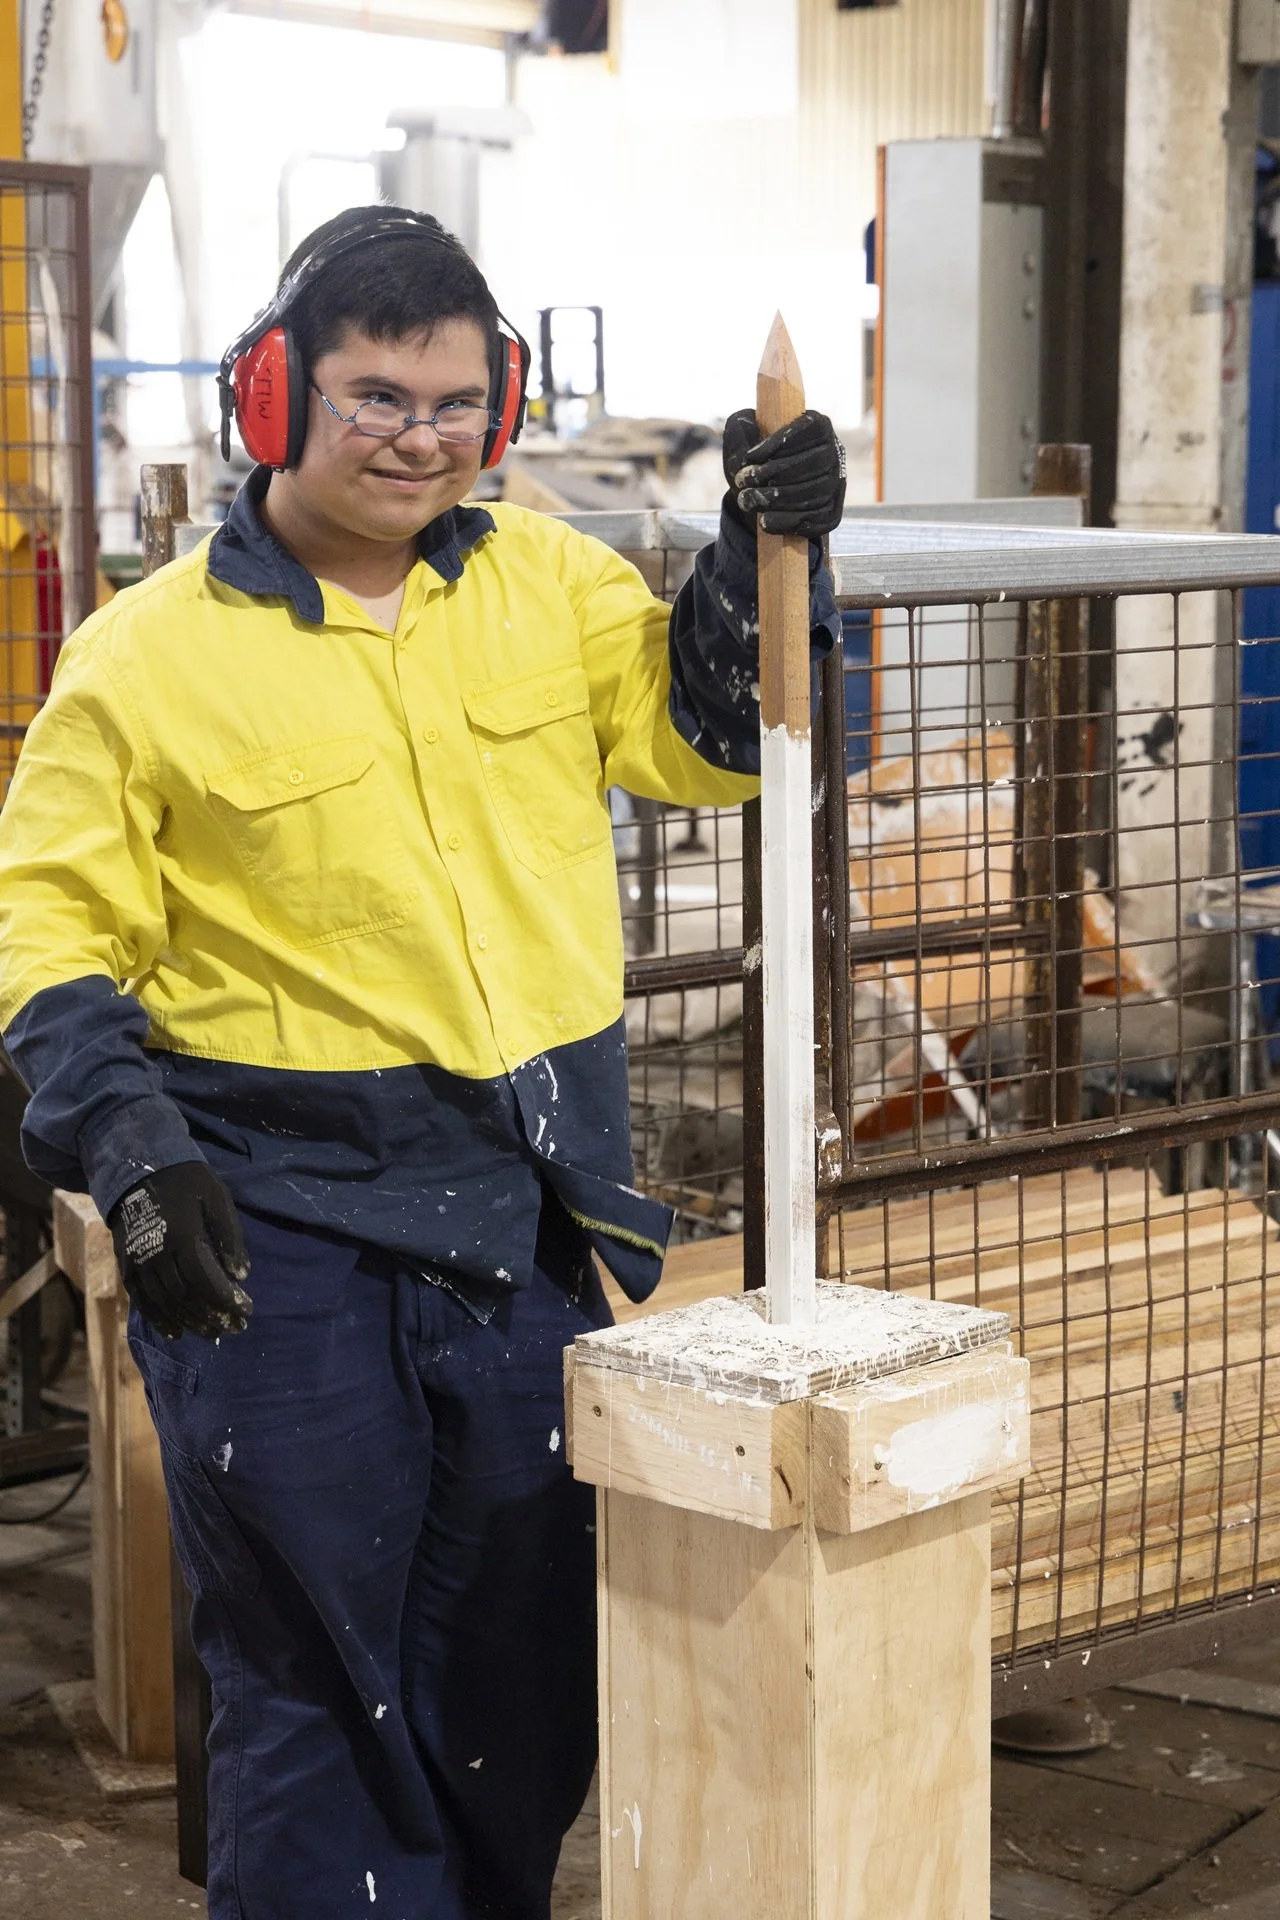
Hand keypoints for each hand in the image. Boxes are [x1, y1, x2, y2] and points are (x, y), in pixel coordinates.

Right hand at [109, 1162, 251, 1340]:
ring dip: (191, 1323)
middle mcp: (158, 1255)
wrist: (139, 1172)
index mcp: (183, 1236)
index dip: (226, 1300)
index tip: (246, 1311)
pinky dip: (159, 1320)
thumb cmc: (186, 1183)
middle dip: (213, 1316)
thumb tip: (242, 1275)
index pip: (206, 1281)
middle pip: (187, 1297)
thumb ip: (230, 1237)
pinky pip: (142, 1302)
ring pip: (166, 1304)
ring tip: (212, 1334)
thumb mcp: (217, 1198)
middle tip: (235, 1328)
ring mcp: (139, 1263)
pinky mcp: (127, 1267)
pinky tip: (176, 1333)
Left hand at [722, 408, 845, 535]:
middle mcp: (834, 453)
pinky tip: (765, 521)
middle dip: (771, 474)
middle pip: (811, 463)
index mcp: (819, 426)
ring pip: (813, 493)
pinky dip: (788, 522)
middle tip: (742, 482)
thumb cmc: (754, 461)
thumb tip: (746, 433)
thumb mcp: (742, 438)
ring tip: (746, 501)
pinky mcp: (832, 513)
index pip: (808, 429)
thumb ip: (740, 427)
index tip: (749, 458)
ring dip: (775, 499)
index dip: (777, 444)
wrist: (762, 497)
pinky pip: (817, 519)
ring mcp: (836, 484)